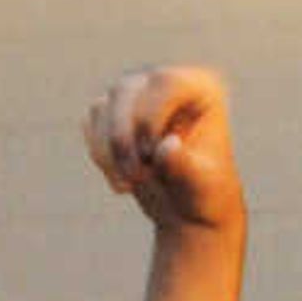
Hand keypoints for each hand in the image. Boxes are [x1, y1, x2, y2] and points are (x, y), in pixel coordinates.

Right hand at [85, 65, 244, 300]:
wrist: (193, 217)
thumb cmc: (211, 204)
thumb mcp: (207, 193)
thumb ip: (188, 169)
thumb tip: (171, 149)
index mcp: (203, 91)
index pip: (166, 83)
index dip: (154, 119)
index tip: (157, 158)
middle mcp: (170, 86)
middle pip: (127, 89)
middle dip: (124, 137)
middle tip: (135, 180)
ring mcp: (141, 98)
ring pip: (103, 104)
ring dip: (108, 149)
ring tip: (129, 184)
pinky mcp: (118, 117)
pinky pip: (90, 120)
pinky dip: (98, 152)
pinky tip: (119, 180)